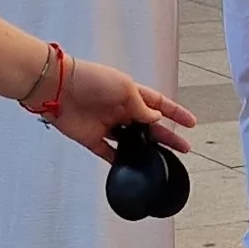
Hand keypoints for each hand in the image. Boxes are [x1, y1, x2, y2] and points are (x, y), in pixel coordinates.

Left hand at [39, 56, 195, 160]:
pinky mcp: (92, 139)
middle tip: (183, 148)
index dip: (176, 113)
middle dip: (167, 137)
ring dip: (146, 150)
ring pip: (132, 142)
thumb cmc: (89, 79)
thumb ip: (142, 106)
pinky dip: (120, 161)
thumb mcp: (124, 88)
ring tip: (161, 160)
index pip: (159, 104)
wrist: (58, 88)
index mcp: (130, 93)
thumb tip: (154, 118)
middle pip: (150, 126)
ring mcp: (107, 125)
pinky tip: (131, 168)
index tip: (191, 123)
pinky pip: (110, 154)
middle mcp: (120, 109)